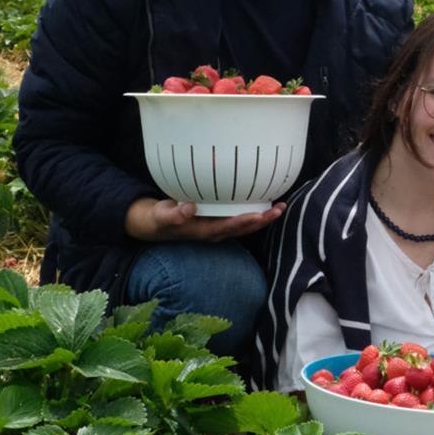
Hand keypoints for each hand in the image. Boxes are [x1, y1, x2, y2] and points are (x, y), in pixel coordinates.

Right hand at [125, 196, 284, 243]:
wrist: (153, 224)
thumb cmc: (158, 219)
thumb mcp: (161, 216)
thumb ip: (174, 214)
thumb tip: (189, 208)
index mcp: (204, 231)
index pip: (229, 227)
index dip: (244, 222)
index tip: (259, 215)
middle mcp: (214, 232)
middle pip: (243, 228)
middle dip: (262, 220)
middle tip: (280, 209)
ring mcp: (216, 227)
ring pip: (244, 224)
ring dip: (262, 217)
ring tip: (280, 206)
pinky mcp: (216, 221)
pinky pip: (238, 217)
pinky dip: (252, 211)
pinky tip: (262, 202)